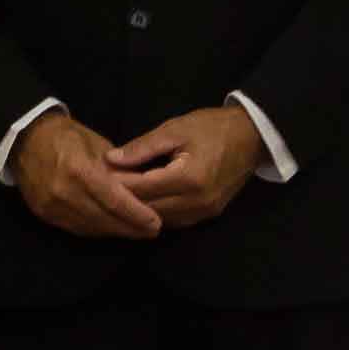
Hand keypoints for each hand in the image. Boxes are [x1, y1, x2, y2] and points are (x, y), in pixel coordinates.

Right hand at [12, 111, 164, 244]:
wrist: (25, 139)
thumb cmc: (66, 136)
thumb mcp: (97, 145)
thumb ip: (118, 170)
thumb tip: (142, 191)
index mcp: (79, 170)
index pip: (115, 200)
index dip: (137, 214)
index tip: (156, 223)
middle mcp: (64, 192)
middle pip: (104, 219)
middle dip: (131, 228)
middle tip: (152, 231)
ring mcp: (52, 206)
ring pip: (91, 228)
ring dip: (115, 232)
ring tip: (136, 232)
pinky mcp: (45, 215)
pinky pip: (76, 228)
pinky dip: (96, 230)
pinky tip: (112, 229)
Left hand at [104, 101, 267, 228]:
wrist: (252, 138)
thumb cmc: (212, 128)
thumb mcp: (175, 129)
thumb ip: (142, 147)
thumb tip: (110, 160)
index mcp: (188, 178)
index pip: (142, 188)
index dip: (117, 184)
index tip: (96, 177)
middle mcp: (196, 202)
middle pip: (148, 210)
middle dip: (123, 201)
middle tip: (101, 190)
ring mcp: (204, 213)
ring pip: (160, 221)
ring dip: (138, 212)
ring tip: (118, 198)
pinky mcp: (208, 216)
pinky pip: (174, 221)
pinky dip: (156, 214)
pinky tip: (142, 204)